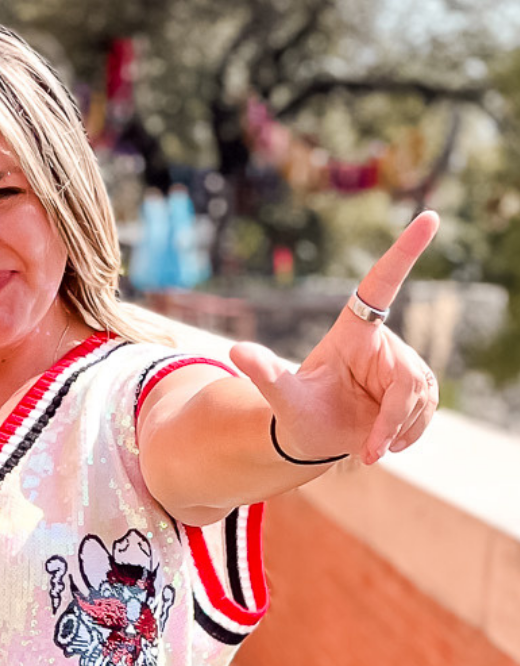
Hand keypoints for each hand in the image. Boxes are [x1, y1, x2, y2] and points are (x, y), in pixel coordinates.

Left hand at [227, 210, 439, 467]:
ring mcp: (402, 363)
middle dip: (392, 418)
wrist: (312, 436)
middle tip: (371, 449)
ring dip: (398, 430)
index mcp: (353, 331)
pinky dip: (408, 434)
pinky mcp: (416, 387)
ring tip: (370, 448)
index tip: (430, 217)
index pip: (382, 283)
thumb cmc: (296, 413)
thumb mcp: (282, 396)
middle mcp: (381, 341)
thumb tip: (235, 351)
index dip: (406, 251)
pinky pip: (427, 408)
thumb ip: (265, 372)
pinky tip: (385, 446)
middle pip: (407, 377)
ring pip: (421, 395)